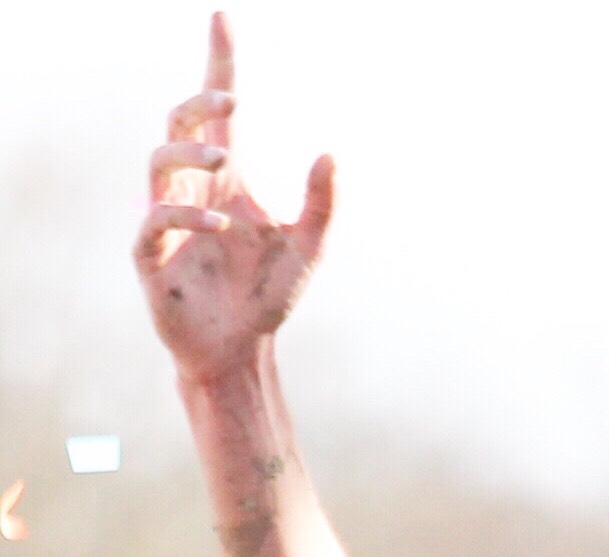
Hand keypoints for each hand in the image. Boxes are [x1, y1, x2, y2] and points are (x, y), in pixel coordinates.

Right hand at [135, 12, 334, 380]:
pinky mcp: (152, 256)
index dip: (220, 65)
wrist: (242, 349)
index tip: (224, 19)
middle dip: (201, 103)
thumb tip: (332, 153)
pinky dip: (183, 214)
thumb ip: (323, 203)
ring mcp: (169, 219)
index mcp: (230, 180)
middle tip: (235, 104)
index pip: (220, 111)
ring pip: (158, 162)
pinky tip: (217, 224)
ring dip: (191, 155)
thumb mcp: (310, 247)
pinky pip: (153, 220)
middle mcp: (195, 190)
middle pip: (181, 123)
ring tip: (227, 162)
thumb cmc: (269, 295)